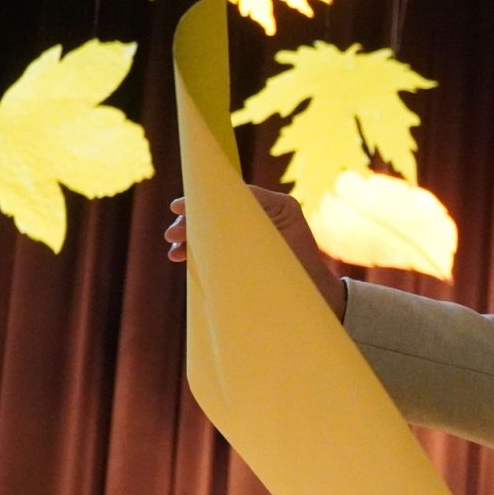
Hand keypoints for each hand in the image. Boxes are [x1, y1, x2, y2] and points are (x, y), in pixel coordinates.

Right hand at [165, 186, 346, 319]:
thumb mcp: (274, 252)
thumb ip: (248, 227)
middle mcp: (271, 214)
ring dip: (194, 238)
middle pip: (223, 210)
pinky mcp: (254, 248)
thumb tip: (211, 214)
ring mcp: (262, 230)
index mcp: (281, 206)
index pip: (235, 194)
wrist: (321, 299)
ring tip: (175, 252)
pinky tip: (183, 257)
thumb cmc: (302, 275)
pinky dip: (205, 249)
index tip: (178, 208)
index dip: (204, 199)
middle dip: (194, 221)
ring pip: (220, 227)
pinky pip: (224, 242)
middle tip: (172, 235)